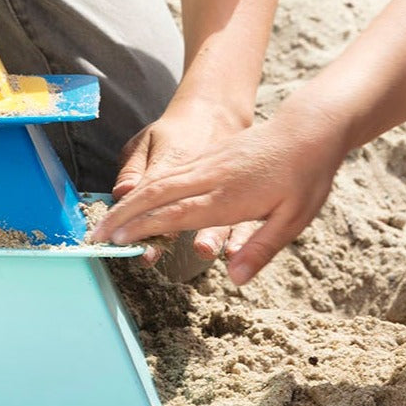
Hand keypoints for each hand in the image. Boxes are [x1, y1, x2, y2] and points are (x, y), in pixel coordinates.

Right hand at [96, 97, 347, 282]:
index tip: (115, 242)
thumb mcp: (294, 218)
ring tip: (108, 220)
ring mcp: (209, 162)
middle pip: (156, 195)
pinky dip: (148, 187)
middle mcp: (211, 176)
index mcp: (229, 196)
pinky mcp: (211, 155)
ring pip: (160, 180)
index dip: (143, 228)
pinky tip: (138, 197)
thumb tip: (233, 279)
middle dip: (122, 215)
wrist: (310, 126)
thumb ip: (261, 248)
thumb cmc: (306, 175)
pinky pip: (171, 171)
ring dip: (130, 201)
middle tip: (95, 235)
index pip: (175, 214)